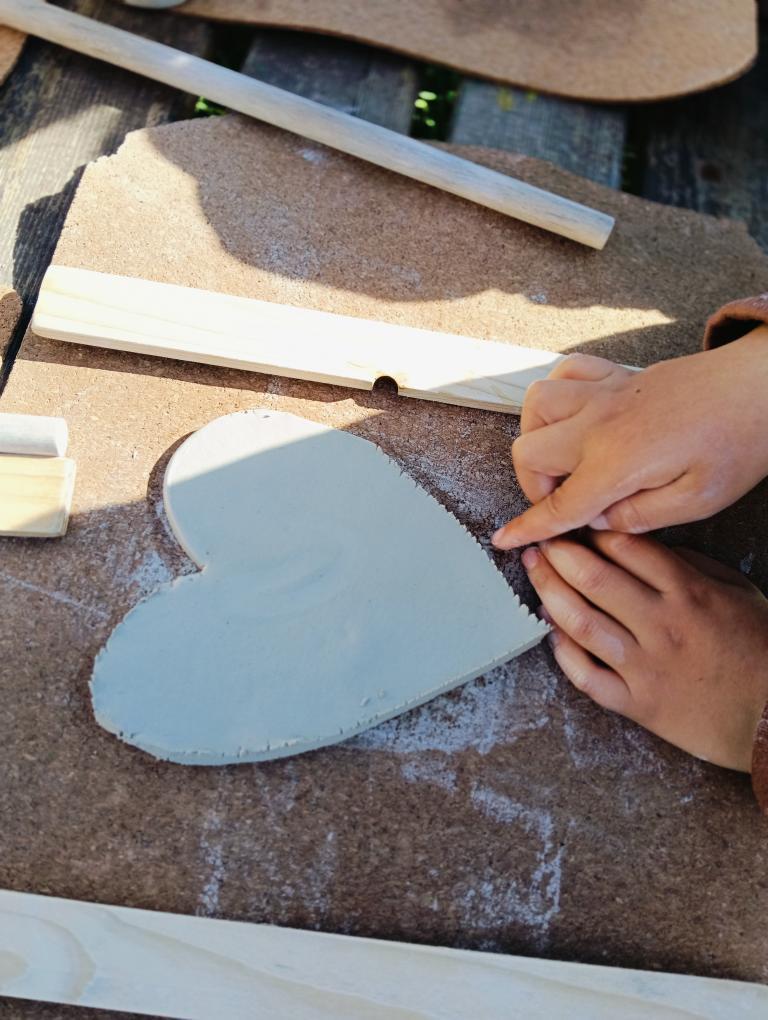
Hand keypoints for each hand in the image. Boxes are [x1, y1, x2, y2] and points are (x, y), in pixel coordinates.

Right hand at [493, 326, 767, 549]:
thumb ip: (640, 517)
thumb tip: (600, 520)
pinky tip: (574, 413)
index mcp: (617, 461)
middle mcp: (599, 422)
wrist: (763, 384)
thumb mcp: (699, 500)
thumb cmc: (740, 440)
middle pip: (530, 453)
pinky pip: (566, 370)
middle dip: (534, 487)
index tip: (504, 538)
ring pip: (536, 405)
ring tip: (562, 458)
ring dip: (537, 435)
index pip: (558, 504)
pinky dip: (558, 392)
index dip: (527, 527)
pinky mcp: (619, 375)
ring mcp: (606, 392)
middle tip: (564, 503)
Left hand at [523, 530, 767, 771]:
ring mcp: (646, 667)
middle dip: (559, 555)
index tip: (574, 523)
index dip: (592, 531)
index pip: (627, 549)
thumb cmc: (758, 651)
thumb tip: (642, 547)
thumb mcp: (737, 592)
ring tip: (534, 574)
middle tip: (540, 543)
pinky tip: (550, 633)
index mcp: (688, 593)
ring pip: (582, 624)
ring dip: (550, 594)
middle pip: (595, 579)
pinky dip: (563, 653)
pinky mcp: (638, 704)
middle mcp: (662, 626)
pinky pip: (587, 676)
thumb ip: (690, 566)